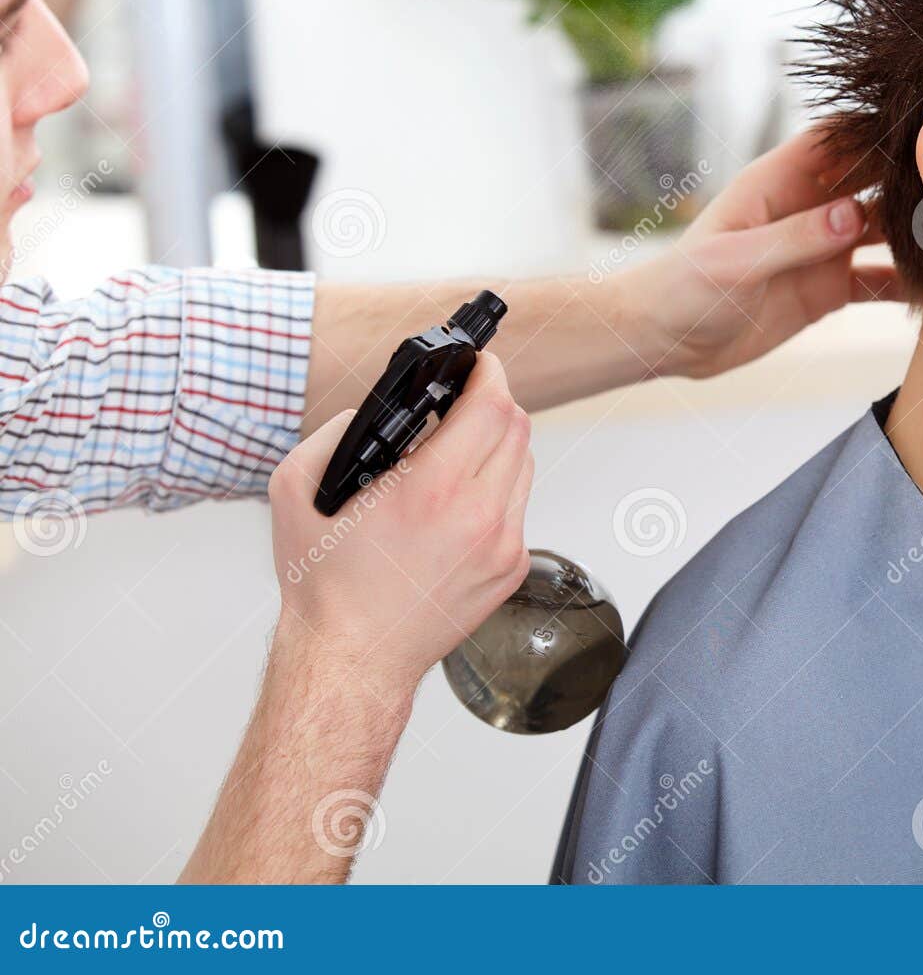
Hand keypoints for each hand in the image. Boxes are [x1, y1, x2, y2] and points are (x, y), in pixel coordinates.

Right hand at [265, 352, 534, 694]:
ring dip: (499, 444)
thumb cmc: (326, 587)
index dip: (488, 373)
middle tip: (467, 396)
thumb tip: (377, 410)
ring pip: (524, 465)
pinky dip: (497, 488)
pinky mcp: (509, 568)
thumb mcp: (298, 490)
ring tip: (461, 447)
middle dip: (494, 402)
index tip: (478, 364)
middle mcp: (478, 516)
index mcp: (430, 491)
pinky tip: (462, 496)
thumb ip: (336, 432)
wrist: (352, 659)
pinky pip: (518, 506)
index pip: (491, 407)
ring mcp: (502, 545)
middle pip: (516, 428)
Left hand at [620, 124, 904, 379]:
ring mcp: (821, 248)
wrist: (665, 340)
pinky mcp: (826, 289)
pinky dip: (906, 283)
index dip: (878, 127)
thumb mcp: (736, 263)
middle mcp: (807, 209)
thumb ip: (795, 239)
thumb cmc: (684, 290)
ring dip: (918, 231)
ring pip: (883, 230)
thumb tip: (856, 215)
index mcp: (778, 184)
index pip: (837, 140)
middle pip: (872, 180)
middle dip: (914, 177)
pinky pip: (877, 280)